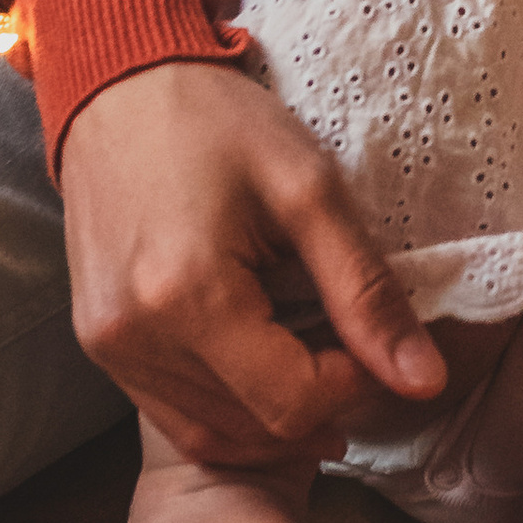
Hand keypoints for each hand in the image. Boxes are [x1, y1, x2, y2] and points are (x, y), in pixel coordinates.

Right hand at [58, 57, 445, 469]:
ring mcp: (108, 349)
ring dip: (276, 417)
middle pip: (254, 428)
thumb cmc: (218, 123)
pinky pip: (174, 415)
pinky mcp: (98, 345)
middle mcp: (134, 339)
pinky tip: (266, 371)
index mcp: (186, 297)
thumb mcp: (309, 190)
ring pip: (213, 434)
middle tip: (353, 353)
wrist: (119, 87)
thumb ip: (366, 291)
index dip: (354, 386)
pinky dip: (231, 412)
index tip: (375, 340)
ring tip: (316, 365)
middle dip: (320, 405)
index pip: (292, 403)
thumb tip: (424, 382)